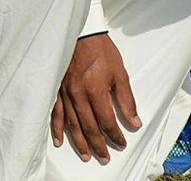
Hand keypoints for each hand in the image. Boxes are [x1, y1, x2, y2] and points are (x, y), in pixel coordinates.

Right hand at [53, 33, 141, 163]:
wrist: (80, 32)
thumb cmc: (101, 50)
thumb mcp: (120, 72)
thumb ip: (127, 99)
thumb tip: (135, 122)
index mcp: (96, 90)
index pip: (107, 121)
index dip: (115, 135)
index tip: (121, 143)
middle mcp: (79, 95)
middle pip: (89, 127)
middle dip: (99, 145)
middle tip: (105, 158)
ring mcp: (65, 93)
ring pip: (73, 124)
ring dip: (80, 142)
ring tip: (87, 156)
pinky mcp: (56, 89)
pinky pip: (55, 113)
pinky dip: (57, 128)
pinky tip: (59, 141)